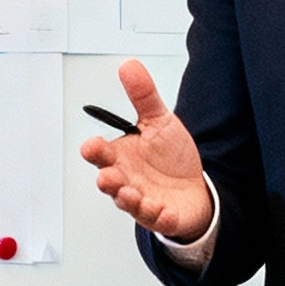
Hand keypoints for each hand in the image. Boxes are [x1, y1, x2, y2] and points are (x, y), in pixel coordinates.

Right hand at [81, 58, 213, 242]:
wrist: (193, 186)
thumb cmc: (169, 156)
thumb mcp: (159, 120)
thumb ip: (143, 96)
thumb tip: (129, 66)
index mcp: (121, 156)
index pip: (101, 153)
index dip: (94, 150)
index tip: (91, 146)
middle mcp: (127, 179)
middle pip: (110, 182)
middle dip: (108, 180)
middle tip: (108, 177)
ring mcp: (142, 200)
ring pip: (129, 203)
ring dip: (129, 200)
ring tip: (131, 195)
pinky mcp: (160, 215)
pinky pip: (158, 219)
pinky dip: (160, 217)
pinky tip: (165, 211)